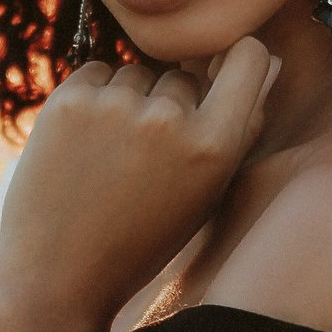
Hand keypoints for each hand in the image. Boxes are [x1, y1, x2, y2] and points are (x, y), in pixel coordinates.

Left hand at [0, 35, 281, 320]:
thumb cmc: (141, 240)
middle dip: (169, 105)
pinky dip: (92, 99)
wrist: (58, 275)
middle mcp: (169, 119)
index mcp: (215, 146)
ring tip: (109, 159)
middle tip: (143, 162)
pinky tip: (82, 148)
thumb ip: (243, 127)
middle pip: (183, 77)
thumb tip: (272, 60)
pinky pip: (96, 73)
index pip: (249, 56)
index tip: (218, 75)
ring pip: (137, 74)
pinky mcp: (70, 100)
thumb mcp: (206, 194)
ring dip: (128, 102)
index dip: (236, 59)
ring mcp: (117, 106)